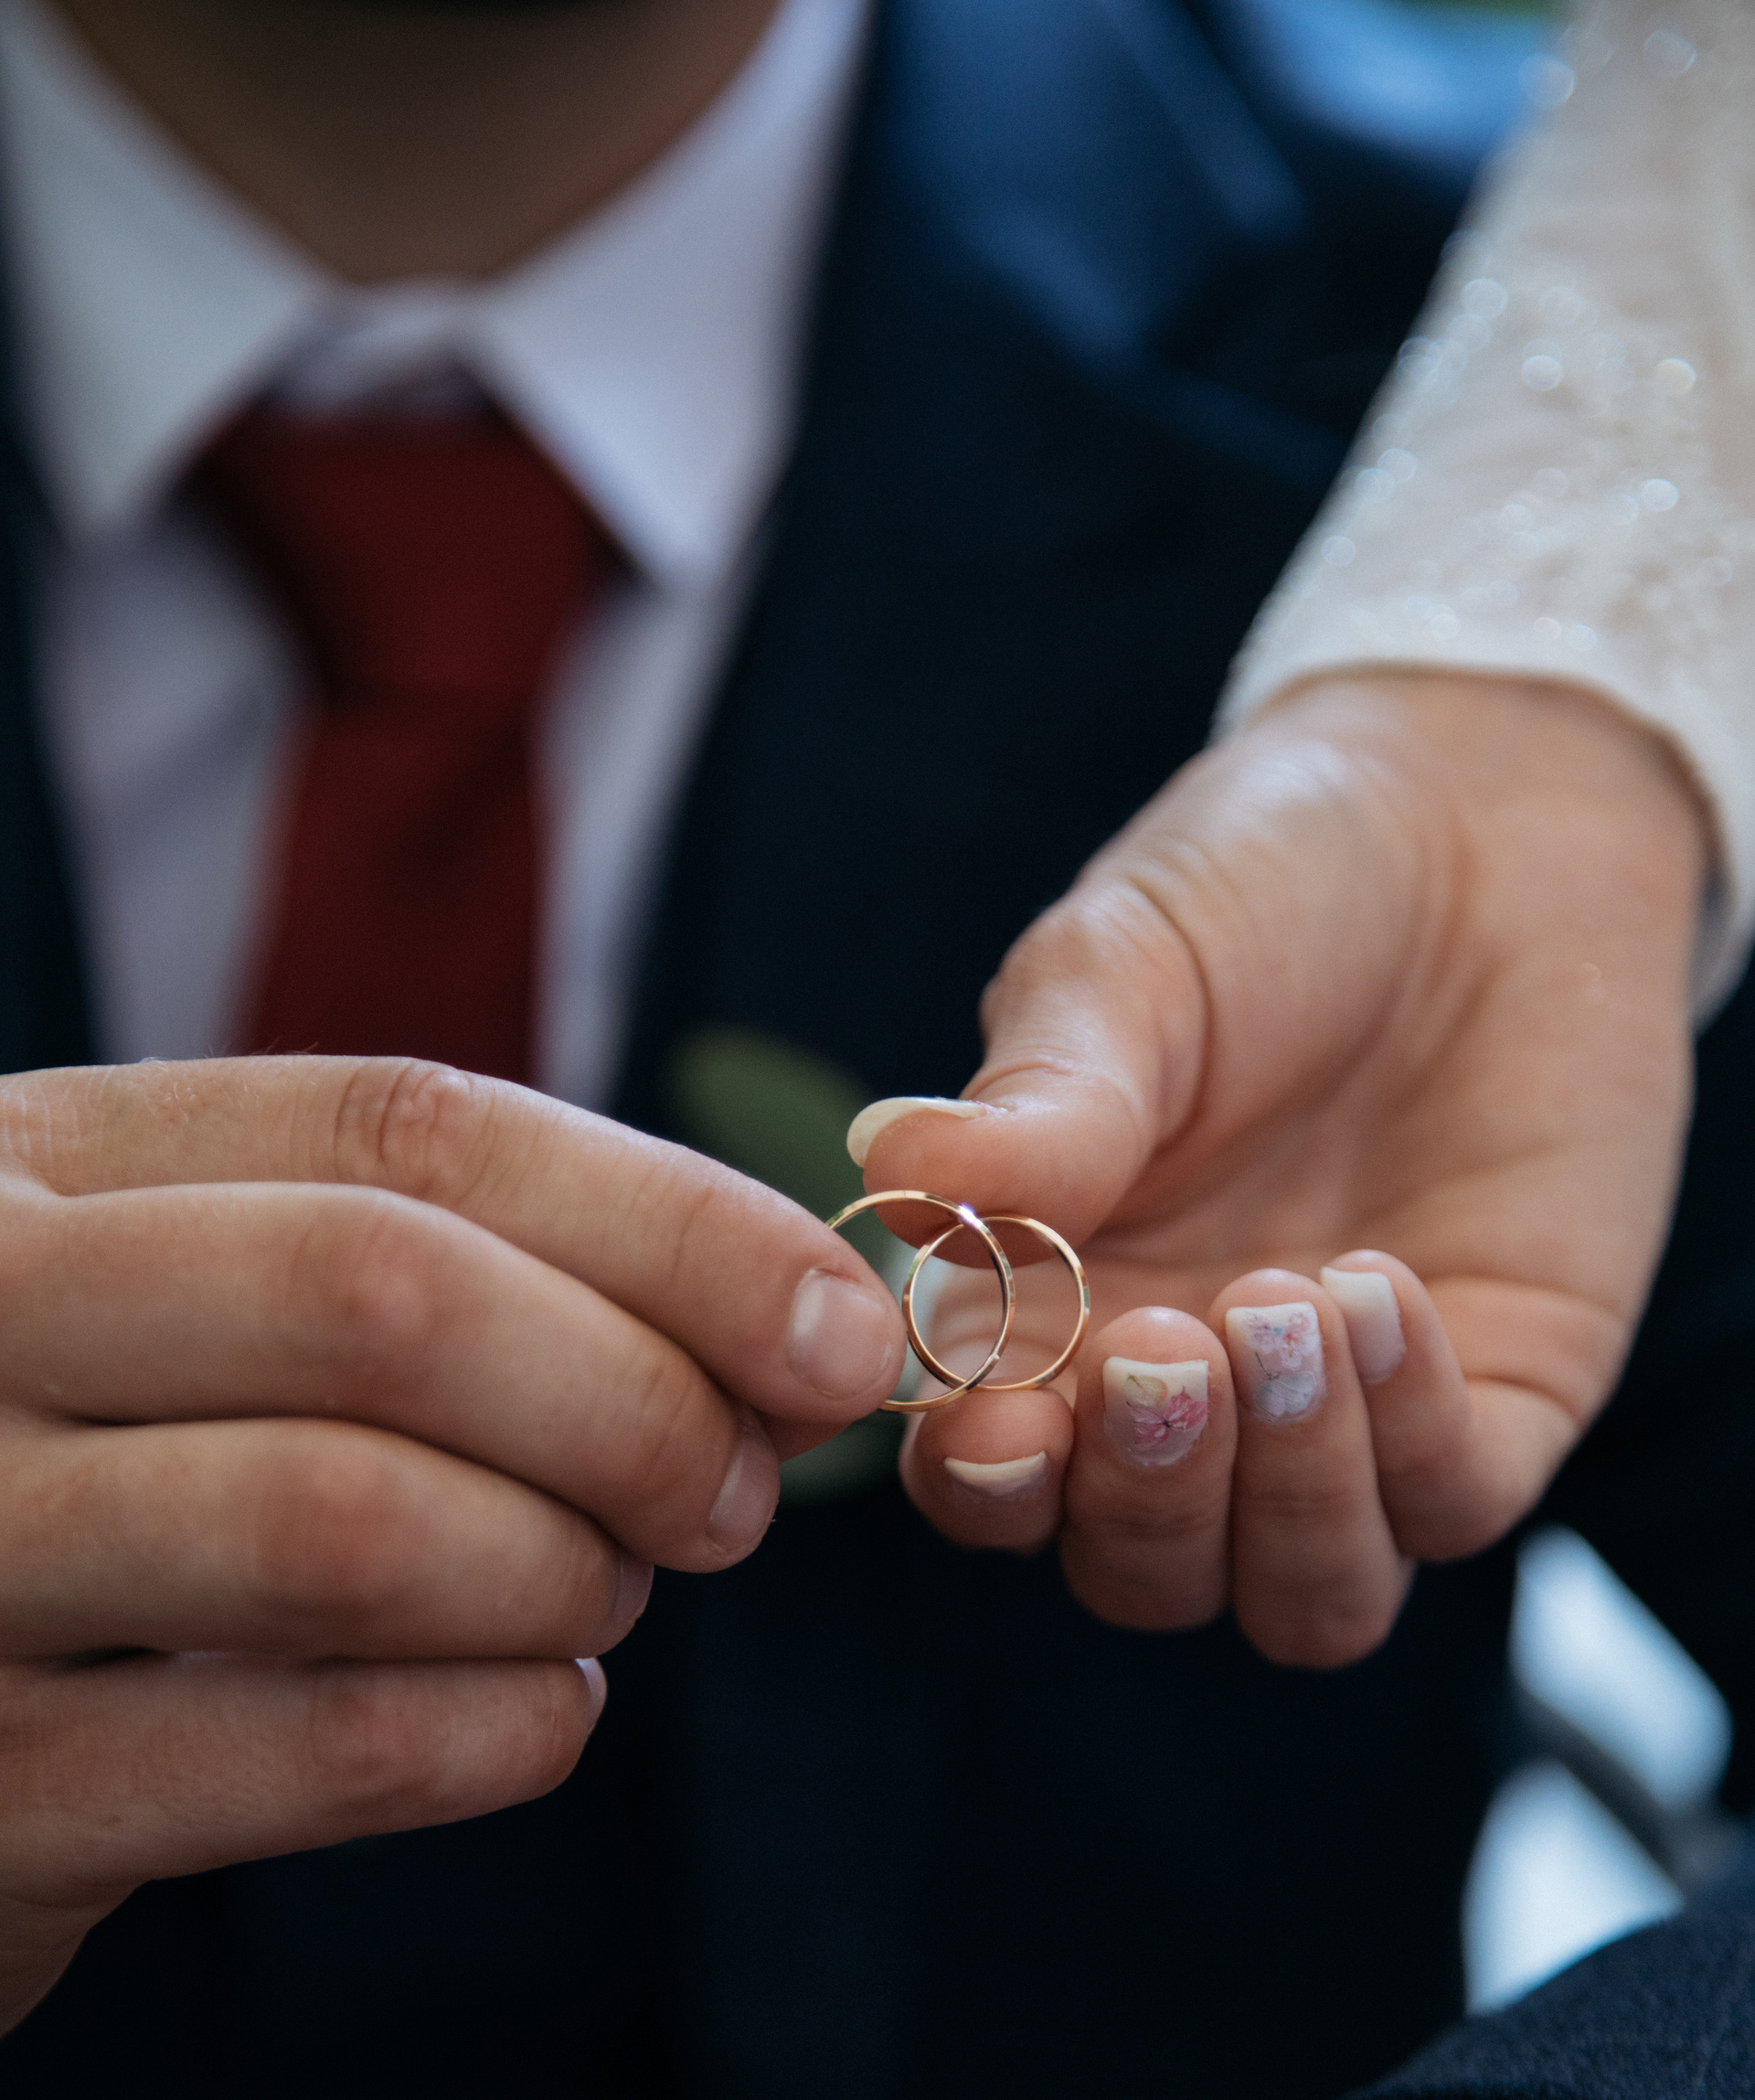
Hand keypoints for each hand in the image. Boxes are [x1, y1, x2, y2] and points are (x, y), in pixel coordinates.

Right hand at [0, 1055, 902, 2032]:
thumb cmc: (91, 1457)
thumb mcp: (209, 1304)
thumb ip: (454, 1277)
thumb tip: (796, 1331)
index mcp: (49, 1158)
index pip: (409, 1129)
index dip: (668, 1221)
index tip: (841, 1320)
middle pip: (386, 1295)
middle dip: (634, 1397)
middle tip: (739, 1487)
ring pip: (346, 1521)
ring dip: (562, 1564)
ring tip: (614, 1588)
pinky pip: (297, 1753)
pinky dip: (489, 1733)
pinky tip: (545, 1713)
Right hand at [851, 674, 1705, 1662]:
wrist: (1477, 825)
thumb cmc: (1262, 886)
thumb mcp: (1123, 973)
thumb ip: (1033, 1101)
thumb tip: (888, 1176)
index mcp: (1058, 1305)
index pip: (994, 1471)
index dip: (985, 1482)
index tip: (1000, 1423)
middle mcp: (1194, 1387)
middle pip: (1140, 1569)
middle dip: (1143, 1496)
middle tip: (1162, 1340)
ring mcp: (1348, 1409)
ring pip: (1300, 1597)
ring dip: (1280, 1496)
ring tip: (1282, 1305)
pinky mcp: (1494, 1390)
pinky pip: (1449, 1505)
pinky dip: (1406, 1436)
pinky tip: (1377, 1281)